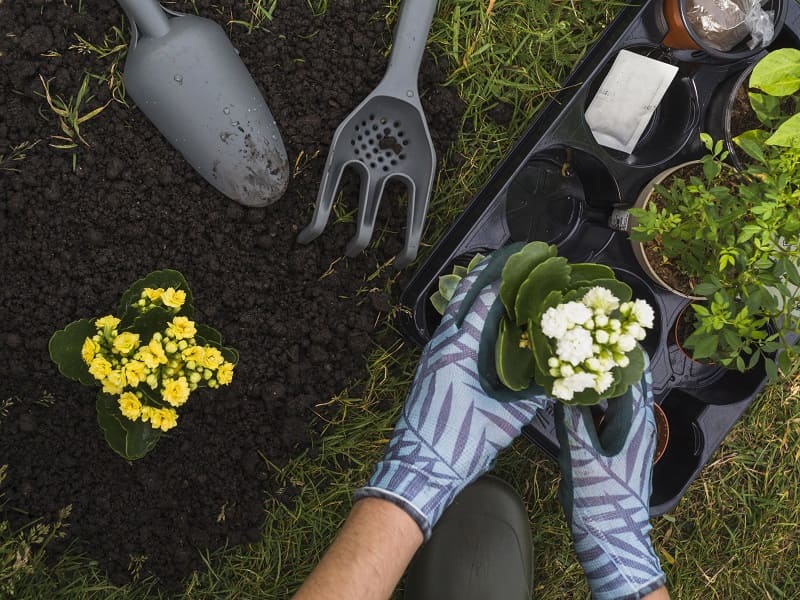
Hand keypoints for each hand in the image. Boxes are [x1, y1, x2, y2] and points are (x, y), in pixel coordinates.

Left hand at [355, 258, 550, 537]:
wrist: (419, 468)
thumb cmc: (459, 443)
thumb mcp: (505, 420)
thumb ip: (532, 395)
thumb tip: (560, 376)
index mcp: (458, 349)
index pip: (484, 300)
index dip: (506, 277)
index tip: (528, 258)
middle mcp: (442, 344)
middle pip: (465, 297)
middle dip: (488, 274)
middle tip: (514, 257)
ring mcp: (434, 355)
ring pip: (456, 312)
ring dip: (477, 293)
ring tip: (502, 278)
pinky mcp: (433, 367)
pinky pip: (454, 330)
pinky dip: (471, 316)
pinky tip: (487, 320)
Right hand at [555, 362, 665, 599]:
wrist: (612, 539)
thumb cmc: (601, 499)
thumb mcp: (581, 456)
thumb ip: (572, 419)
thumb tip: (563, 385)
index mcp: (637, 423)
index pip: (634, 375)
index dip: (621, 351)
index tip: (602, 326)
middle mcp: (638, 425)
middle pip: (626, 383)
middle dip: (608, 360)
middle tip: (583, 339)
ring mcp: (629, 437)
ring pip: (617, 398)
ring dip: (601, 380)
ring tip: (577, 359)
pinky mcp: (617, 448)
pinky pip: (608, 414)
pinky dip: (595, 400)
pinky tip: (575, 396)